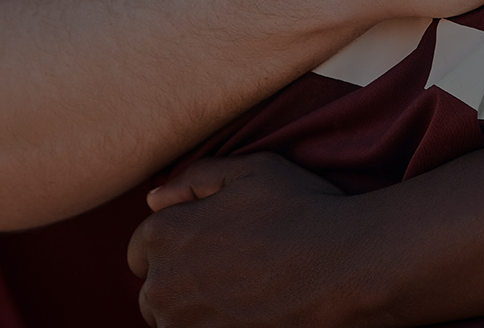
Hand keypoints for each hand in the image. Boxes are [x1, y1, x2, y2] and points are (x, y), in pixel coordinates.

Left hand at [130, 154, 370, 327]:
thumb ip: (195, 178)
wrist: (343, 268)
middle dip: (178, 281)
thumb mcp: (250, 170)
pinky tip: (246, 313)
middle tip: (227, 271)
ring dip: (194, 311)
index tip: (207, 244)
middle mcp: (162, 284)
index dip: (173, 243)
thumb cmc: (300, 210)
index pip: (140, 248)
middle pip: (153, 291)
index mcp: (164, 234)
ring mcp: (184, 325)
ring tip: (240, 294)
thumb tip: (154, 199)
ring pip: (173, 322)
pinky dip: (213, 326)